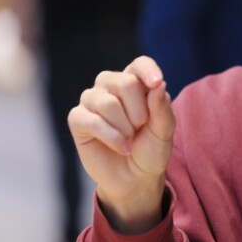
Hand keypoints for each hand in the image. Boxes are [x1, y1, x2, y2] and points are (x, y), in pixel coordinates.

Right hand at [68, 56, 175, 233]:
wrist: (136, 178)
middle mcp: (111, 85)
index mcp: (136, 82)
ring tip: (130, 139)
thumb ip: (162, 108)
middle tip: (141, 128)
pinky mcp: (78, 119)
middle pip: (125, 82)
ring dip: (125, 127)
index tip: (156, 83)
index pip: (140, 64)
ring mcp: (92, 100)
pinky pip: (92, 121)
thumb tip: (158, 84)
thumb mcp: (164, 130)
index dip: (148, 70)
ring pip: (108, 102)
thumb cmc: (151, 149)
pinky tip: (123, 147)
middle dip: (139, 112)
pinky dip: (112, 137)